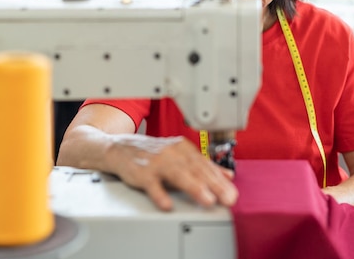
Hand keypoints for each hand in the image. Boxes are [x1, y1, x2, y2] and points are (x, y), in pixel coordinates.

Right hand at [105, 134, 237, 210]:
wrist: (120, 148)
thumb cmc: (152, 154)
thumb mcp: (179, 155)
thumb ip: (202, 165)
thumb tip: (227, 175)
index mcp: (183, 148)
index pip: (205, 165)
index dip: (220, 179)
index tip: (233, 193)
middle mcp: (172, 153)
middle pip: (196, 169)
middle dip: (213, 184)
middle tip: (227, 198)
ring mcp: (156, 162)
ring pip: (177, 174)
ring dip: (194, 187)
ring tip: (207, 200)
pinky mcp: (141, 172)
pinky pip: (151, 184)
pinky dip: (160, 193)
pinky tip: (167, 204)